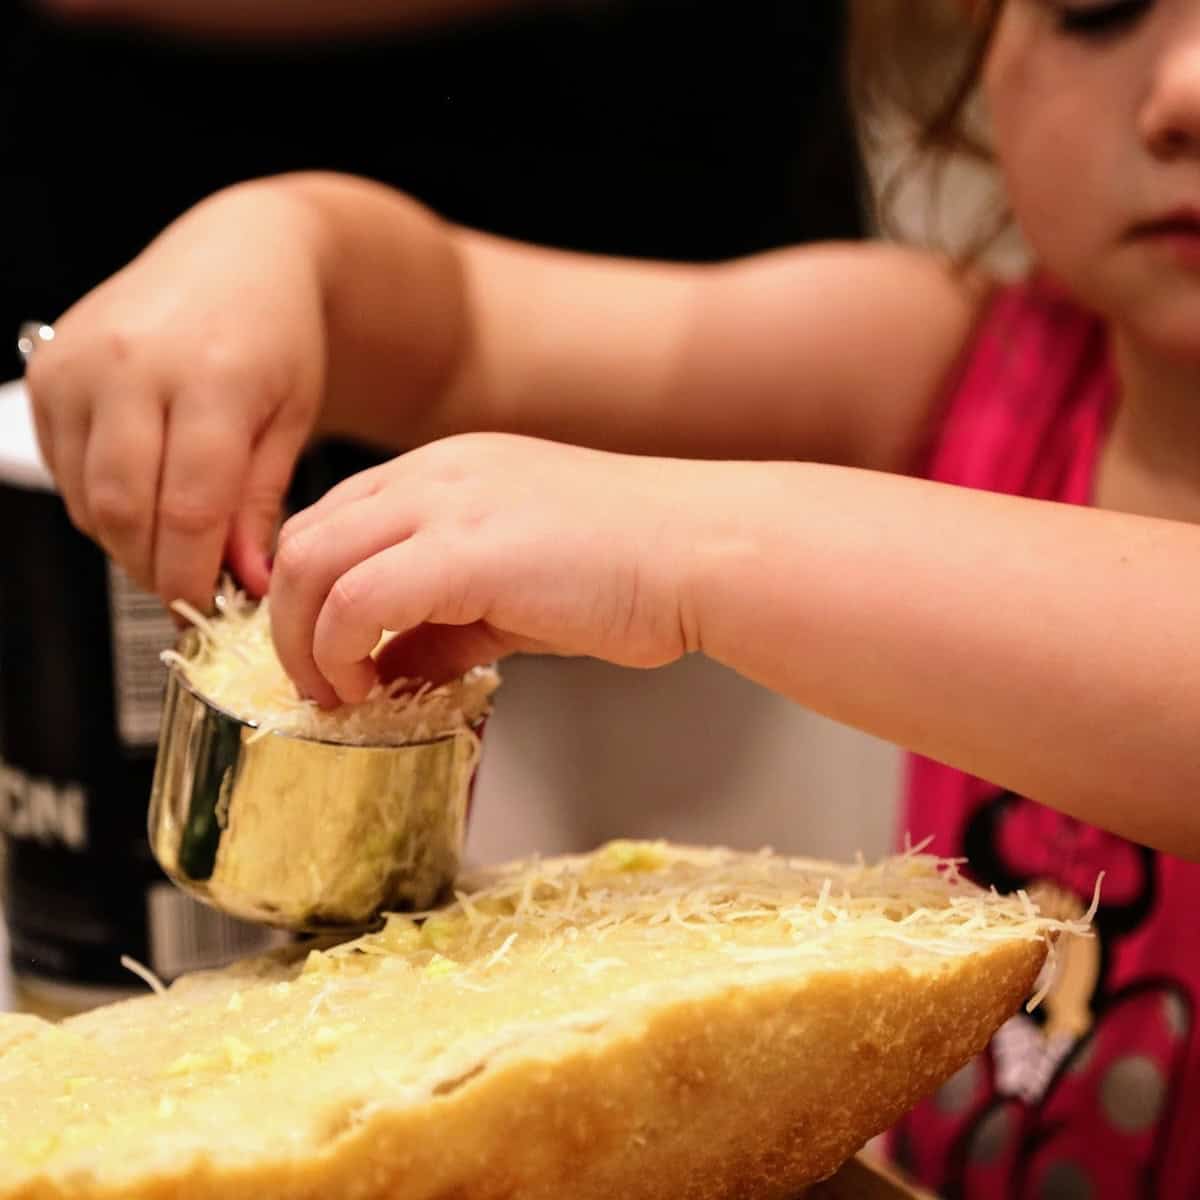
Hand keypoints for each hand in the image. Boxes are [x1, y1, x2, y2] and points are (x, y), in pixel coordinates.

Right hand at [25, 183, 327, 609]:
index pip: (189, 510)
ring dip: (128, 541)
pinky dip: (101, 503)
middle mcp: (132, 366)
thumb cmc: (278, 334)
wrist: (239, 256)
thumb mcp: (292, 418)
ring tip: (175, 541)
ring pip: (88, 499)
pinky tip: (145, 496)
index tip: (211, 605)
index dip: (195, 575)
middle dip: (157, 568)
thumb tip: (245, 580)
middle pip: (126, 511)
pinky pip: (66, 471)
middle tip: (191, 587)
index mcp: (211, 379)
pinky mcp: (48, 370)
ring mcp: (79, 365)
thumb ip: (260, 501)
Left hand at [269, 433, 712, 705]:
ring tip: (334, 694)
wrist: (704, 552)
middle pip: (304, 538)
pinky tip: (367, 690)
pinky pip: (360, 601)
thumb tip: (388, 667)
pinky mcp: (468, 551)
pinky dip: (341, 652)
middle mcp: (434, 475)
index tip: (321, 655)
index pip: (334, 522)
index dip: (309, 595)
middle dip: (287, 621)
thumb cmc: (633, 569)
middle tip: (314, 684)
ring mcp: (448, 505)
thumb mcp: (515, 593)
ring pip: (313, 563)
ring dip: (303, 640)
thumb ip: (443, 623)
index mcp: (445, 474)